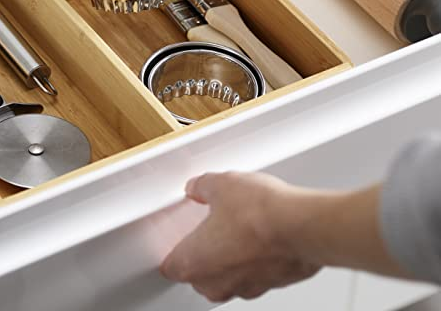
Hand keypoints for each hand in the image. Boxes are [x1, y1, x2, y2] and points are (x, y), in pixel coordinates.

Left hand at [160, 172, 320, 302]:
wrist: (303, 226)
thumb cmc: (259, 213)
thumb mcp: (219, 185)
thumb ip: (201, 187)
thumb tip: (198, 187)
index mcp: (193, 263)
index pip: (170, 266)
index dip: (173, 250)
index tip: (176, 238)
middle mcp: (218, 283)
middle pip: (199, 275)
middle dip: (202, 254)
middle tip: (208, 230)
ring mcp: (247, 288)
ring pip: (229, 277)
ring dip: (231, 258)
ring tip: (239, 230)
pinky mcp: (274, 284)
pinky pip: (256, 274)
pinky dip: (256, 260)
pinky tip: (262, 236)